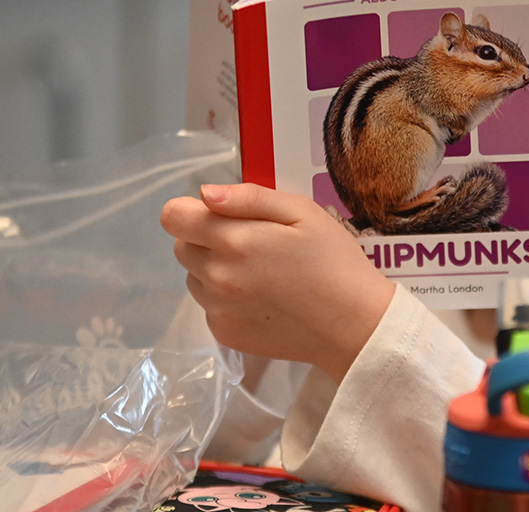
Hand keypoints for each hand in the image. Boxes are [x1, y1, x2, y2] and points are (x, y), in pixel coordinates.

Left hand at [161, 183, 394, 381]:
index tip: (225, 215)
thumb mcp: (303, 213)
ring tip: (261, 273)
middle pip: (181, 246)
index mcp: (233, 240)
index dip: (195, 210)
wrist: (355, 324)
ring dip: (215, 269)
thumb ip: (250, 198)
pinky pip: (210, 307)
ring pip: (194, 277)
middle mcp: (216, 277)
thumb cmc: (334, 260)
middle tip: (254, 244)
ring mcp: (218, 310)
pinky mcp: (225, 334)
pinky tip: (264, 299)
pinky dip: (227, 299)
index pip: (173, 216)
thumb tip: (206, 193)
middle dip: (207, 238)